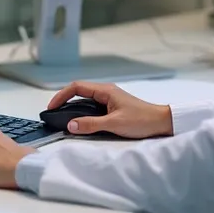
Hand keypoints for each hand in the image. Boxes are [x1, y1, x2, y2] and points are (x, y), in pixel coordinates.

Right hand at [47, 82, 173, 138]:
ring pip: (85, 101)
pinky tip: (80, 123)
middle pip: (79, 92)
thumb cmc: (141, 120)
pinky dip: (83, 113)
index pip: (76, 87)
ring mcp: (110, 99)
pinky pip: (92, 107)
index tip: (52, 107)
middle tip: (54, 114)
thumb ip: (91, 124)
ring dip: (73, 108)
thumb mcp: (114, 124)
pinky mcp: (113, 108)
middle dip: (64, 101)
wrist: (162, 122)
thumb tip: (70, 125)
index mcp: (105, 90)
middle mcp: (106, 92)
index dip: (61, 96)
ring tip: (63, 119)